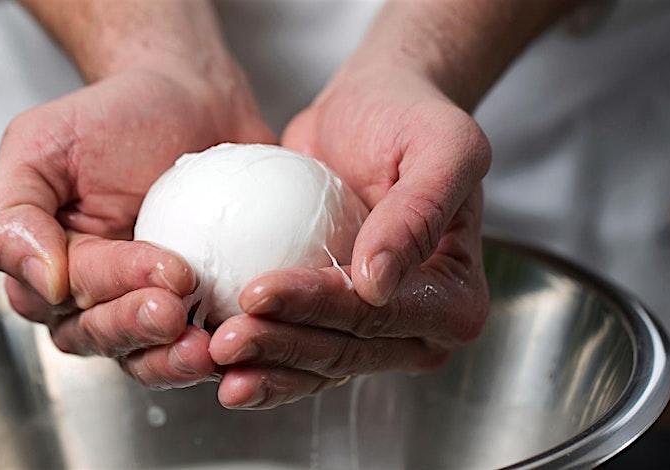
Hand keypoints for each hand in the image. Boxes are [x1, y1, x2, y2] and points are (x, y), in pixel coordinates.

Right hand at [0, 63, 273, 388]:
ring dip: (172, 359)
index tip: (165, 267)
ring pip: (143, 356)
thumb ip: (13, 212)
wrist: (192, 99)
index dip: (113, 285)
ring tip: (207, 344)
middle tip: (178, 307)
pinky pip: (197, 347)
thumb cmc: (113, 116)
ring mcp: (145, 307)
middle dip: (139, 327)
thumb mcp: (41, 143)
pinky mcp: (197, 312)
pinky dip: (216, 353)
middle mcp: (92, 297)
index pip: (68, 293)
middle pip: (100, 335)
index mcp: (48, 264)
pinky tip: (240, 340)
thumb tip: (41, 283)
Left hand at [209, 62, 490, 409]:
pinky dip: (259, 360)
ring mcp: (375, 332)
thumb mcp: (441, 146)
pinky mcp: (332, 320)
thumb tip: (377, 285)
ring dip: (264, 366)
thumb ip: (419, 212)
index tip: (257, 291)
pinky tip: (215, 357)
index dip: (315, 308)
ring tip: (214, 354)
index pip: (377, 315)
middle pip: (344, 351)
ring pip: (315, 365)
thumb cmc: (411, 117)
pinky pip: (296, 354)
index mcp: (455, 300)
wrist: (372, 106)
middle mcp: (419, 328)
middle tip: (223, 340)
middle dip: (280, 349)